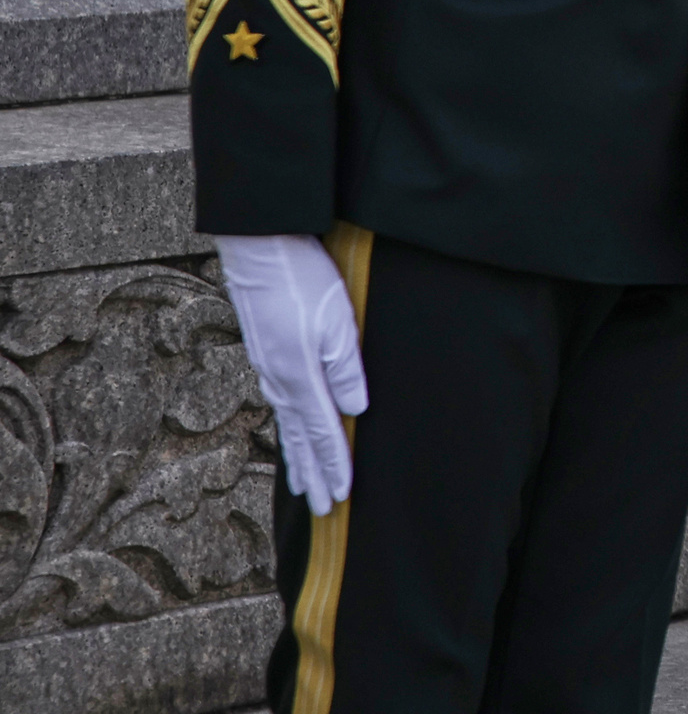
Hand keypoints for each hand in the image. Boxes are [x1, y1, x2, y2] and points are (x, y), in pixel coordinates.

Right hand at [216, 234, 366, 514]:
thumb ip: (345, 367)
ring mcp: (270, 370)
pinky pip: (281, 406)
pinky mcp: (268, 356)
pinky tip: (291, 434)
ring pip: (288, 426)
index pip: (323, 432)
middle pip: (300, 439)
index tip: (341, 498)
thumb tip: (354, 411)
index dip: (334, 466)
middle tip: (322, 510)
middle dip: (312, 476)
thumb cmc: (302, 279)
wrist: (259, 249)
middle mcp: (280, 381)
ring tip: (303, 486)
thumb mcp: (336, 320)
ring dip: (298, 458)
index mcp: (300, 376)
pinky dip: (288, 431)